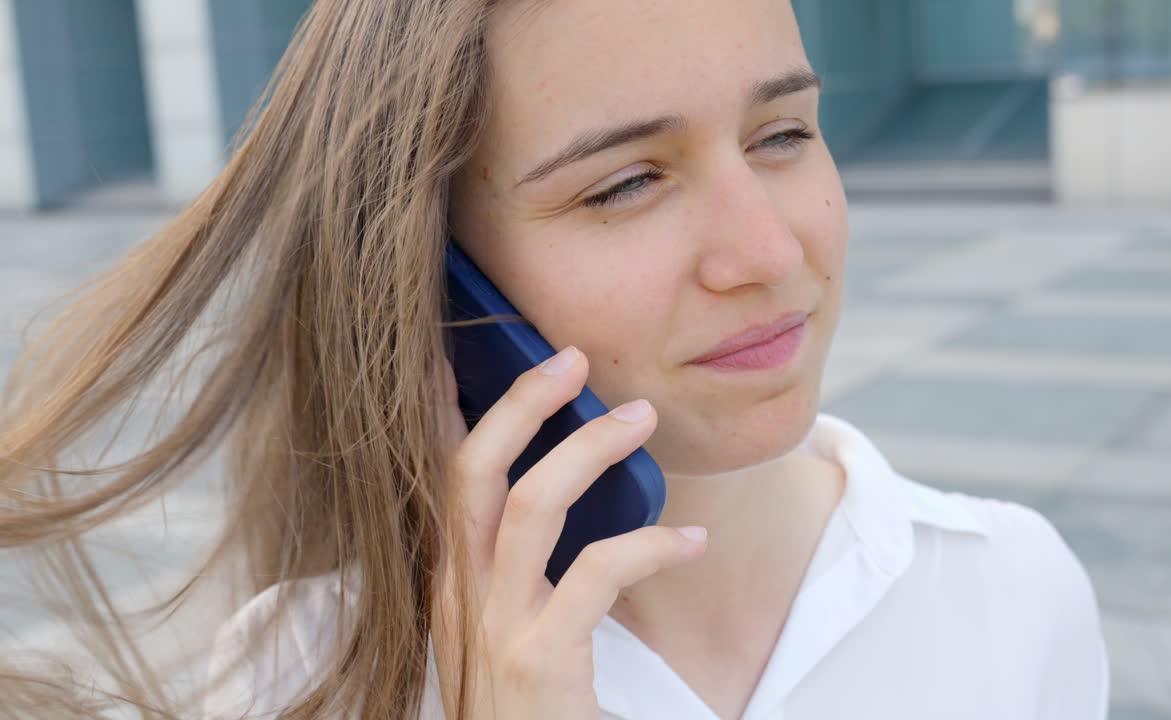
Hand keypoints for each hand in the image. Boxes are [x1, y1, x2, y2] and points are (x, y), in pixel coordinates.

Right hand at [431, 346, 706, 718]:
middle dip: (520, 402)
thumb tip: (561, 493)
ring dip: (591, 449)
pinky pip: (598, 572)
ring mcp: (495, 625)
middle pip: (471, 469)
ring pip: (532, 504)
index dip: (440, 408)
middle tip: (573, 359)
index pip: (436, 475)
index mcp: (449, 579)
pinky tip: (691, 542)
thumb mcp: (500, 628)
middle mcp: (457, 593)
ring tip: (643, 419)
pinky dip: (652, 545)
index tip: (453, 350)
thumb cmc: (524, 705)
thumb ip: (515, 569)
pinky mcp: (541, 658)